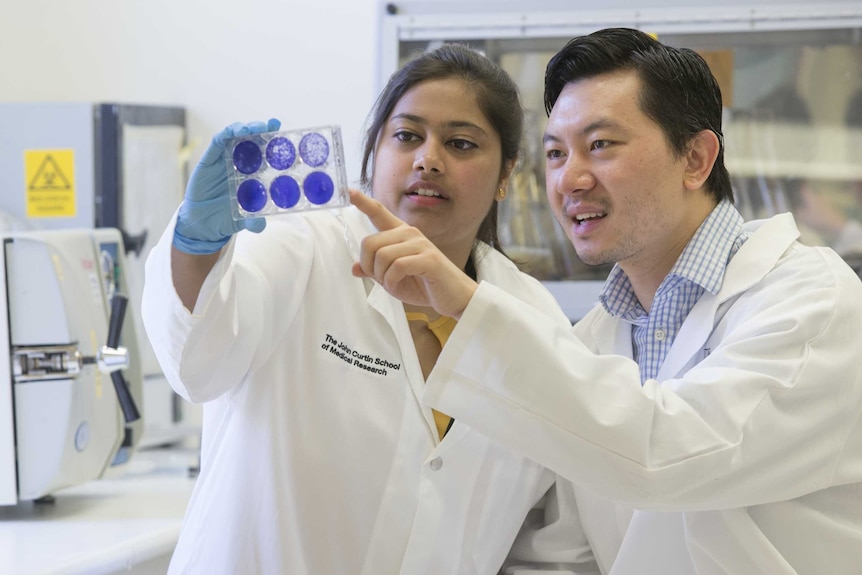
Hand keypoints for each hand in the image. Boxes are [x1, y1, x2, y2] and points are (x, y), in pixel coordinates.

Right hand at [173, 118, 280, 253]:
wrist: (204, 223)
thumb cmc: (228, 217)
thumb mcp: (243, 220)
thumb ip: (252, 222)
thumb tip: (260, 227)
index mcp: (255, 174)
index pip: (267, 155)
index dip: (277, 143)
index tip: (289, 135)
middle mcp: (242, 163)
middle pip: (254, 140)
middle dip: (263, 130)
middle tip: (272, 124)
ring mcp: (226, 159)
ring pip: (237, 137)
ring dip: (246, 129)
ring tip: (254, 128)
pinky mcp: (210, 159)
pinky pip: (218, 142)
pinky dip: (226, 134)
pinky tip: (234, 131)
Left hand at [349, 189, 477, 318]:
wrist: (454, 297)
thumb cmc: (424, 285)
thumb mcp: (393, 279)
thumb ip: (375, 270)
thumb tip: (354, 268)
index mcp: (400, 234)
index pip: (379, 213)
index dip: (363, 202)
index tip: (349, 191)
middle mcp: (409, 233)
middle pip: (370, 243)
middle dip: (369, 267)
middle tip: (381, 280)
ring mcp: (420, 244)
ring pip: (382, 255)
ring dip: (382, 277)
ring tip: (393, 284)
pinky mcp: (427, 258)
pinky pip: (396, 267)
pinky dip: (391, 282)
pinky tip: (398, 286)